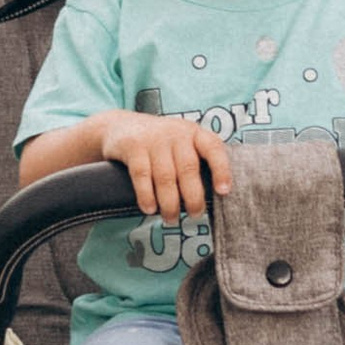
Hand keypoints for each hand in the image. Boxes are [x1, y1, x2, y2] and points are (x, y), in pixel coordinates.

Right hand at [100, 109, 231, 221]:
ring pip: (166, 176)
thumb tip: (213, 198)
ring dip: (170, 202)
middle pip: (188, 168)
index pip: (214, 148)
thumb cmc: (159, 144)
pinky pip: (142, 175)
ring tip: (171, 219)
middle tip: (195, 215)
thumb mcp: (180, 144)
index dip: (221, 170)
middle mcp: (176, 133)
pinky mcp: (133, 146)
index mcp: (194, 133)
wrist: (120, 126)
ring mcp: (154, 139)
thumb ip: (195, 162)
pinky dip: (146, 195)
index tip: (223, 192)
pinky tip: (150, 209)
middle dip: (193, 197)